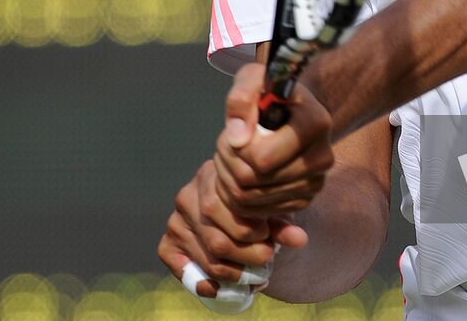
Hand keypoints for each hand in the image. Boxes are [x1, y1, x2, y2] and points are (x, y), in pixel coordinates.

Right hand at [157, 159, 307, 306]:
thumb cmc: (256, 208)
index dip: (253, 231)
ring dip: (236, 274)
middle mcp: (187, 195)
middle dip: (248, 255)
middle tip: (267, 258)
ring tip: (257, 274)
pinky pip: (179, 267)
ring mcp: (176, 220)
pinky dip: (202, 283)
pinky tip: (222, 288)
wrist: (240, 214)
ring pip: (208, 258)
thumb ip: (283, 223)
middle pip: (218, 239)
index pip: (230, 209)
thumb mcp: (271, 209)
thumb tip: (299, 239)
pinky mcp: (168, 243)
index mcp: (213, 176)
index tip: (269, 237)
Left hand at [213, 64, 334, 218]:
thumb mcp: (252, 78)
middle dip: (227, 164)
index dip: (235, 149)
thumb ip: (241, 98)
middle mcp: (322, 157)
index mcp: (315, 123)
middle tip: (224, 145)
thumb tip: (237, 139)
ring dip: (229, 180)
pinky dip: (238, 198)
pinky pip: (256, 213)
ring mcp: (315, 183)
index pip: (261, 159)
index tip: (232, 131)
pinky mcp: (304, 200)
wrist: (292, 109)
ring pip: (250, 201)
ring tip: (231, 157)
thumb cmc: (269, 91)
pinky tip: (239, 174)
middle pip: (252, 182)